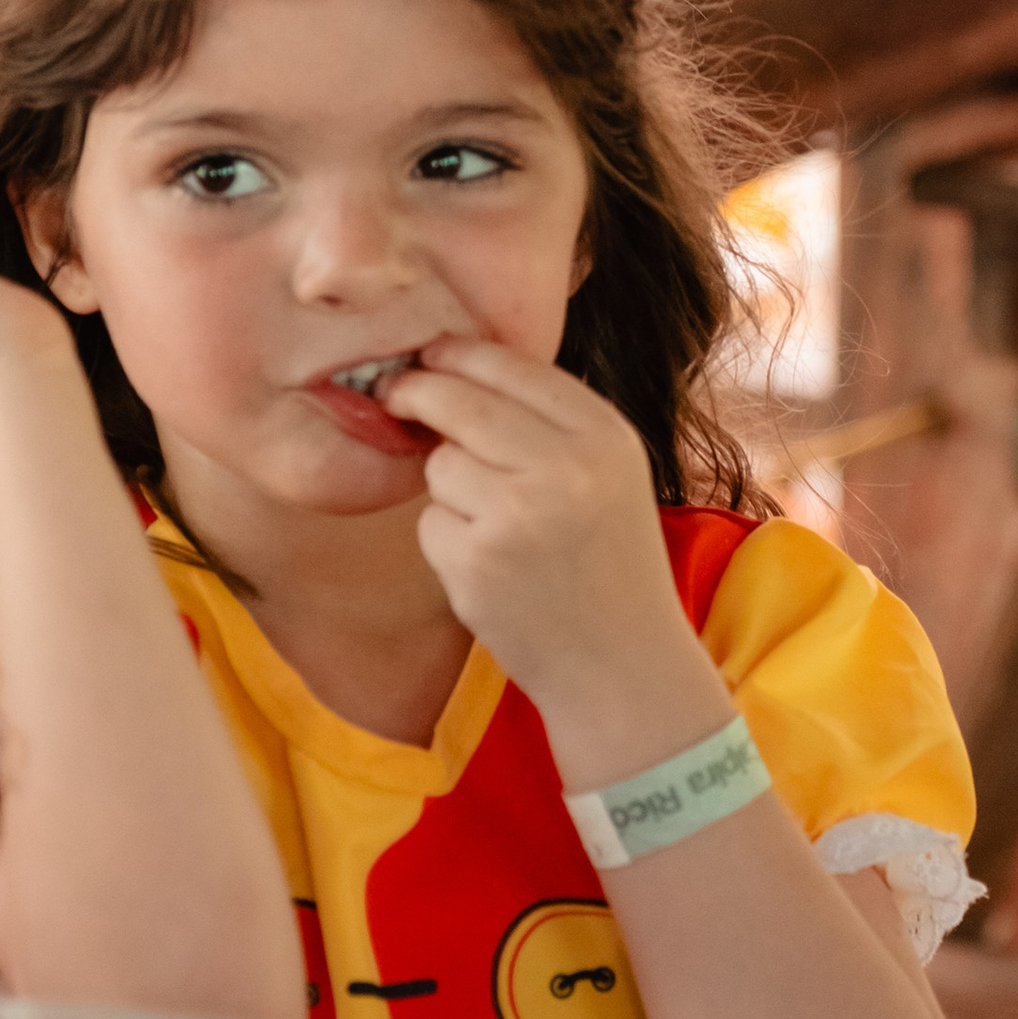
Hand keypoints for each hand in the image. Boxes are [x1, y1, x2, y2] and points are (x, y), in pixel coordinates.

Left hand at [387, 343, 730, 774]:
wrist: (622, 664)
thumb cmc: (607, 561)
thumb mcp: (609, 473)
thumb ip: (548, 421)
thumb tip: (452, 365)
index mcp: (604, 437)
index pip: (512, 367)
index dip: (458, 354)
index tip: (429, 354)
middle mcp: (566, 469)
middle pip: (459, 402)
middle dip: (417, 392)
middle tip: (395, 392)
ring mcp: (517, 516)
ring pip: (439, 464)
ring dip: (448, 486)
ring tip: (497, 526)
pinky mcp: (476, 563)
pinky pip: (430, 522)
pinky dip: (447, 540)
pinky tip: (491, 569)